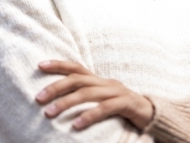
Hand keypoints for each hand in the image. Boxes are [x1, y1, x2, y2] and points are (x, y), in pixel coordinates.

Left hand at [35, 60, 154, 130]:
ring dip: (66, 103)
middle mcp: (105, 82)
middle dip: (56, 87)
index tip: (39, 65)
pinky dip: (89, 116)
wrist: (151, 114)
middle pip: (77, 79)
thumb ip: (85, 97)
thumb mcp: (101, 100)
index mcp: (98, 80)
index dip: (58, 64)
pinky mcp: (126, 104)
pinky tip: (76, 125)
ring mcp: (116, 92)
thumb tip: (57, 101)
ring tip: (49, 113)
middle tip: (38, 98)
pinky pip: (105, 109)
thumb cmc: (121, 108)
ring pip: (87, 93)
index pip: (75, 67)